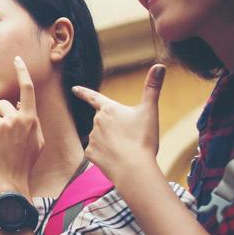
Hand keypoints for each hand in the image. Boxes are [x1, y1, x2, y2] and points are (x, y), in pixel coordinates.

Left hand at [0, 56, 42, 195]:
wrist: (11, 180)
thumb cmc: (24, 162)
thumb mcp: (37, 141)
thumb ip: (30, 122)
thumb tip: (21, 107)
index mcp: (31, 119)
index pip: (27, 90)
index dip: (22, 72)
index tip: (17, 59)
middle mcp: (17, 118)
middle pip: (2, 105)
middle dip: (1, 116)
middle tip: (5, 137)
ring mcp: (1, 124)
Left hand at [72, 64, 164, 187]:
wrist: (134, 169)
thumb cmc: (142, 139)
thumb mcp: (150, 111)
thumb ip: (152, 87)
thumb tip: (160, 65)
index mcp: (109, 109)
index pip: (93, 97)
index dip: (84, 92)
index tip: (74, 88)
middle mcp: (96, 122)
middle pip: (103, 121)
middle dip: (114, 128)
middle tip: (131, 137)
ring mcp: (92, 138)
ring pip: (101, 137)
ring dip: (111, 142)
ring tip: (126, 149)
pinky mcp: (90, 154)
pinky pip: (97, 153)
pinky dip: (106, 155)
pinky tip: (116, 159)